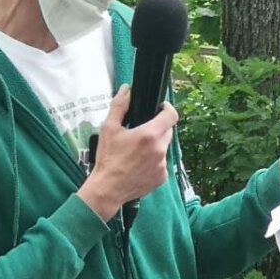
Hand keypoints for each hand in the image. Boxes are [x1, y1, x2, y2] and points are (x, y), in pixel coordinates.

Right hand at [77, 85, 178, 220]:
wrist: (108, 189)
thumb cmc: (107, 158)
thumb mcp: (108, 128)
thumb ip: (119, 106)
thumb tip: (126, 89)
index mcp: (149, 135)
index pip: (171, 115)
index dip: (167, 108)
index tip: (160, 107)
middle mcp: (160, 150)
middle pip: (167, 131)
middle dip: (158, 127)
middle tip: (141, 131)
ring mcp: (162, 165)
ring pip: (164, 148)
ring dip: (155, 145)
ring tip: (137, 151)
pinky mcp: (162, 178)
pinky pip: (162, 164)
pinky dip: (154, 161)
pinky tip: (138, 164)